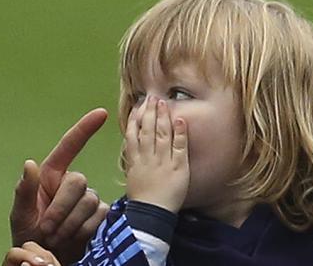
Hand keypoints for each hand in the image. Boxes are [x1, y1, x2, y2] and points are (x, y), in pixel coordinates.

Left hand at [10, 108, 108, 263]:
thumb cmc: (28, 233)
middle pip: (78, 182)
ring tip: (56, 236)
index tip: (101, 113)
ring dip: (70, 223)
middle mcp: (71, 183)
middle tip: (47, 229)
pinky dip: (82, 230)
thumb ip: (25, 190)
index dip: (84, 129)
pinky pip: (98, 216)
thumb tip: (30, 164)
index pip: (69, 147)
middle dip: (61, 208)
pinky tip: (72, 238)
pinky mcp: (100, 215)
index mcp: (51, 175)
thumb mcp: (20, 213)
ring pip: (89, 202)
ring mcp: (88, 198)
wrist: (44, 256)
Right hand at [125, 97, 188, 212]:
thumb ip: (133, 159)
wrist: (151, 214)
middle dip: (149, 112)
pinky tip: (181, 120)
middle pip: (147, 130)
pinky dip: (180, 133)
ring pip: (162, 134)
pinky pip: (179, 147)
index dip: (135, 119)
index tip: (138, 107)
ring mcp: (162, 161)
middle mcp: (147, 157)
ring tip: (164, 102)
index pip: (133, 134)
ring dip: (163, 117)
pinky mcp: (178, 167)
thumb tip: (132, 145)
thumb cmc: (141, 198)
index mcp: (134, 159)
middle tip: (152, 98)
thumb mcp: (131, 176)